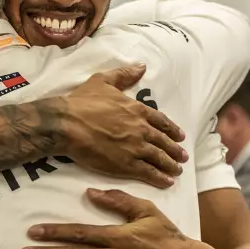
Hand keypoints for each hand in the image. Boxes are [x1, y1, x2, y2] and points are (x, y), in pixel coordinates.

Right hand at [57, 64, 187, 188]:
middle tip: (182, 157)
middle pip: (163, 141)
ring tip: (177, 171)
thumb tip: (141, 67)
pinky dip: (160, 178)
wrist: (67, 124)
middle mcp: (141, 129)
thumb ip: (124, 75)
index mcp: (137, 110)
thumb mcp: (103, 81)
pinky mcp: (126, 165)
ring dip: (170, 165)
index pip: (161, 121)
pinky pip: (148, 172)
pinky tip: (166, 182)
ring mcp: (135, 148)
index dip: (172, 129)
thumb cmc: (82, 102)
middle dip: (175, 150)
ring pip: (159, 158)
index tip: (180, 136)